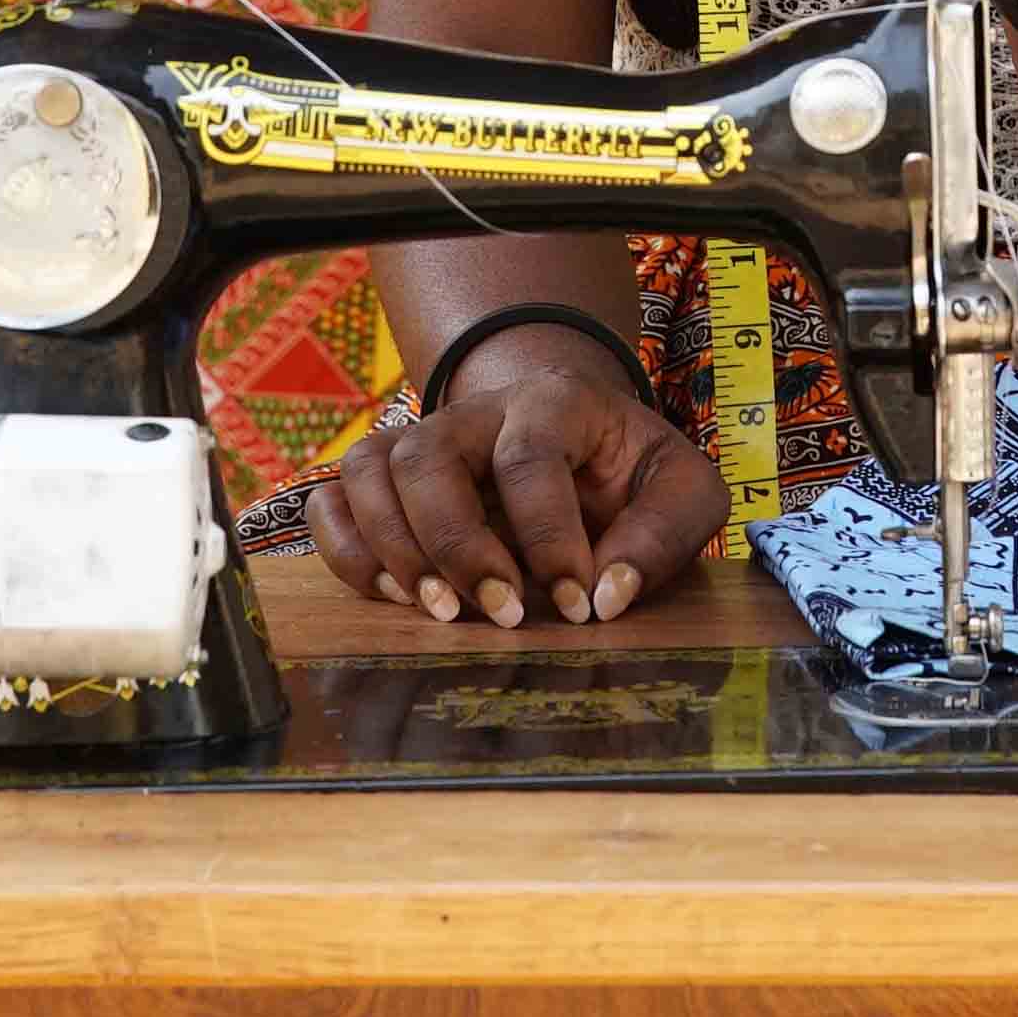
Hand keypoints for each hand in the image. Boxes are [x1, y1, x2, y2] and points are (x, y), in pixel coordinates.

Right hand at [301, 332, 727, 627]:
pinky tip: (395, 597)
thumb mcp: (683, 489)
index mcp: (554, 400)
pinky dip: (348, 551)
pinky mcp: (388, 478)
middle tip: (498, 616)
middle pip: (430, 456)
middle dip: (458, 545)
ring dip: (394, 548)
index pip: (530, 456)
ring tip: (441, 612)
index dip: (548, 537)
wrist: (584, 440)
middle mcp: (477, 412)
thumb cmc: (632, 473)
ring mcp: (425, 438)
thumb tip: (607, 596)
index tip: (575, 605)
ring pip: (371, 469)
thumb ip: (663, 535)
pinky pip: (334, 499)